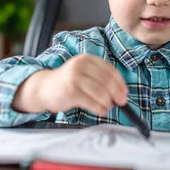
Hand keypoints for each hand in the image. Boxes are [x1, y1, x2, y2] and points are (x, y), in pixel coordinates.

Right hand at [12, 54, 127, 114]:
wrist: (44, 88)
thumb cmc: (68, 83)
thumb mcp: (83, 74)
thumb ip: (100, 78)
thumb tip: (121, 92)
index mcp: (87, 59)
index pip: (110, 70)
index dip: (120, 83)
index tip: (125, 93)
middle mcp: (80, 65)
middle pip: (106, 80)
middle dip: (116, 93)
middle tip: (121, 102)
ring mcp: (74, 77)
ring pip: (100, 91)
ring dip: (107, 102)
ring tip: (107, 107)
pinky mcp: (70, 91)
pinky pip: (91, 102)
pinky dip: (99, 108)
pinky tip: (101, 110)